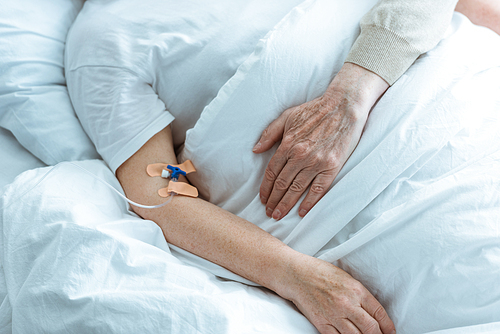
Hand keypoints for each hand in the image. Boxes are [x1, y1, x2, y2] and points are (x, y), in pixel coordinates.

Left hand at [253, 63, 387, 219]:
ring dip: (286, 204)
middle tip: (268, 213)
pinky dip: (309, 202)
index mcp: (288, 144)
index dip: (266, 188)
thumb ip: (269, 133)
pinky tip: (302, 212)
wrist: (344, 106)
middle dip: (273, 200)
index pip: (272, 172)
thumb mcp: (287, 116)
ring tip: (278, 215)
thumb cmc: (314, 110)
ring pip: (297, 189)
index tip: (262, 198)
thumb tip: (255, 149)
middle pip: (282, 183)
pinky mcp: (332, 167)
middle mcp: (300, 155)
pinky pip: (318, 189)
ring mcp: (316, 162)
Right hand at [275, 254, 395, 333]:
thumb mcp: (346, 278)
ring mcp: (334, 315)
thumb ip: (360, 294)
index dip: (388, 326)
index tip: (390, 332)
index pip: (379, 313)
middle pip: (371, 329)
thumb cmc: (321, 272)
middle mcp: (347, 303)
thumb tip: (373, 312)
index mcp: (356, 290)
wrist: (296, 274)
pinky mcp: (321, 322)